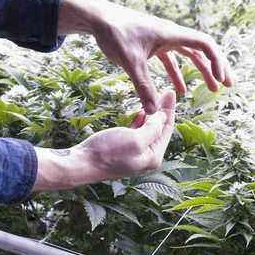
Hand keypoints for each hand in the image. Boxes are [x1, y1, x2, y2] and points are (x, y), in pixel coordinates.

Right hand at [33, 90, 176, 190]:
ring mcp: (136, 154)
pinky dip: (142, 122)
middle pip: (160, 129)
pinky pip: (138, 133)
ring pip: (149, 130)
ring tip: (157, 100)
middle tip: (167, 92)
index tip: (171, 92)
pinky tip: (141, 113)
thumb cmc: (109, 152)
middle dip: (164, 111)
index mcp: (153, 156)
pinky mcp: (124, 150)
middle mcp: (147, 157)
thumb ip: (153, 129)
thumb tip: (163, 117)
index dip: (169, 109)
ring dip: (153, 115)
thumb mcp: (135, 139)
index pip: (167, 128)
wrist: (84, 163)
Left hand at [57, 0, 231, 113]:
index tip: (221, 79)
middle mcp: (170, 35)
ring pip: (187, 56)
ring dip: (200, 71)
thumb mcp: (130, 61)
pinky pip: (170, 60)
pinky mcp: (151, 45)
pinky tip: (178, 91)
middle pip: (201, 50)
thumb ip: (143, 86)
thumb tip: (155, 111)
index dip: (217, 61)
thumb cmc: (114, 32)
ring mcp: (161, 40)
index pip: (204, 44)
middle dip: (216, 68)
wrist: (97, 18)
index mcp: (170, 34)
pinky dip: (177, 74)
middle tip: (227, 86)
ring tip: (211, 89)